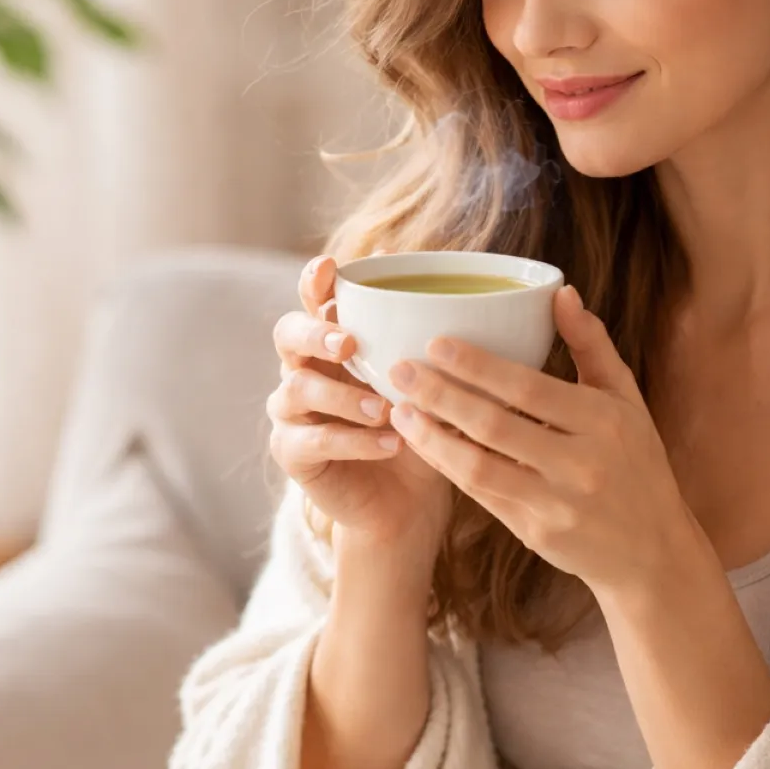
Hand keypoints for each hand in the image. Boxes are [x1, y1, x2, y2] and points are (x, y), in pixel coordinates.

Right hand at [267, 255, 453, 566]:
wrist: (408, 501)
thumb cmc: (422, 428)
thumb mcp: (435, 382)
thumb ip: (438, 342)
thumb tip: (482, 297)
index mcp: (333, 341)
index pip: (311, 298)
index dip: (314, 281)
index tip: (332, 267)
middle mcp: (303, 368)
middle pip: (287, 335)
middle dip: (316, 334)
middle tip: (350, 344)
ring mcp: (292, 412)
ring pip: (297, 389)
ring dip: (343, 395)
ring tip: (385, 409)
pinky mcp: (293, 453)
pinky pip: (313, 440)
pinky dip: (354, 440)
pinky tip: (391, 443)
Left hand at [384, 284, 698, 595]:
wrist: (651, 550)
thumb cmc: (635, 461)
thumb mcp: (626, 399)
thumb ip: (591, 344)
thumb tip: (561, 292)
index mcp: (602, 421)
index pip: (529, 388)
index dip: (478, 366)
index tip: (435, 343)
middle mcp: (580, 464)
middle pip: (496, 426)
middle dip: (441, 396)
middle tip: (400, 370)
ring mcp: (556, 504)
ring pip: (479, 467)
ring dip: (432, 438)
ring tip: (398, 410)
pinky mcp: (535, 534)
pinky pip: (482, 495)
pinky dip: (448, 467)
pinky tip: (423, 444)